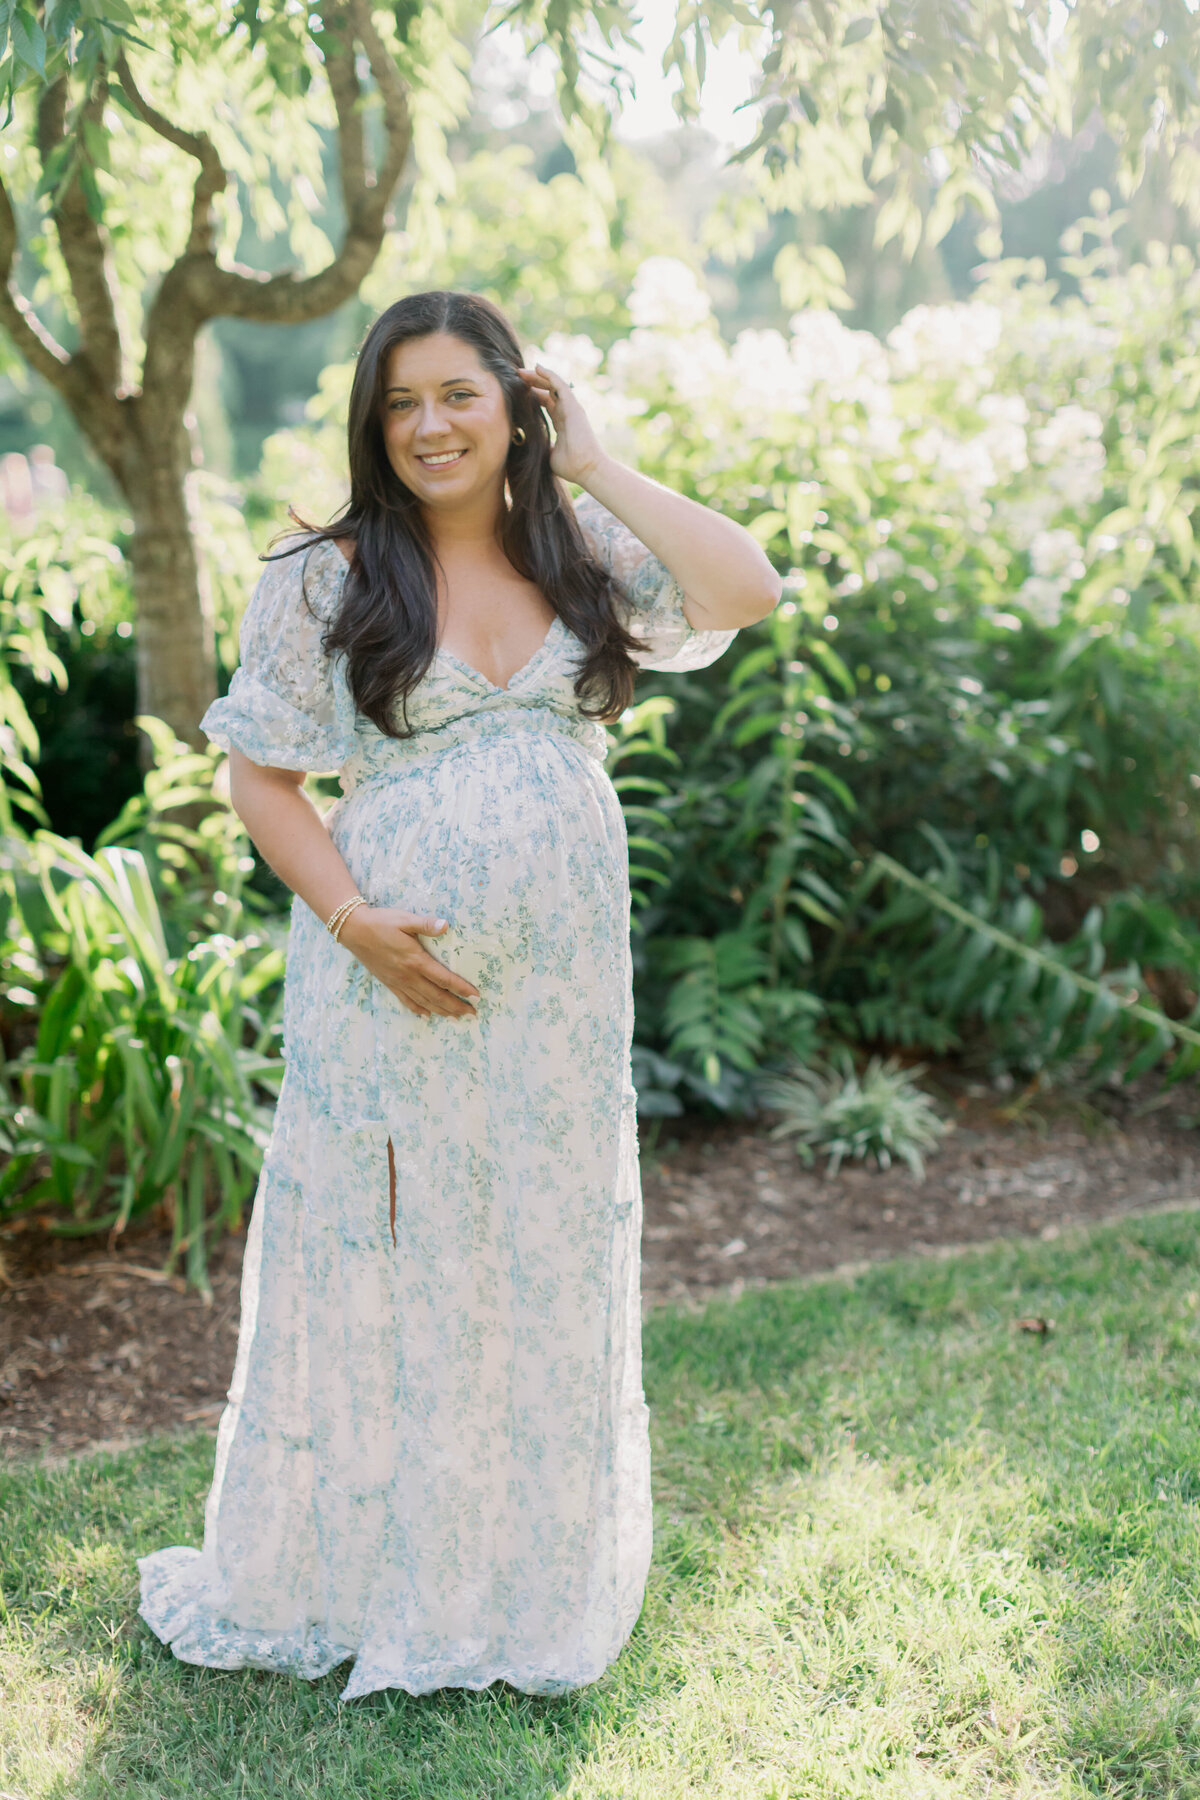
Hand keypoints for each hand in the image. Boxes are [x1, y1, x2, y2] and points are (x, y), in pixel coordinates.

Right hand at [339, 907, 479, 1019]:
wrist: (353, 930)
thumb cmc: (381, 922)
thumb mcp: (404, 919)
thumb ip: (426, 924)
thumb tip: (446, 925)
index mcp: (415, 960)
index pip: (444, 978)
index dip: (461, 989)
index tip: (476, 996)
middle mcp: (408, 975)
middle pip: (437, 996)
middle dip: (456, 1006)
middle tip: (472, 1014)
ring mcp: (397, 981)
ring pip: (423, 1002)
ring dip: (441, 1011)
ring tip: (456, 1018)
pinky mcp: (389, 983)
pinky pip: (406, 1001)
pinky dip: (418, 1010)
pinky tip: (427, 1016)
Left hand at [517, 363, 605, 485]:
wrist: (587, 469)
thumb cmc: (571, 466)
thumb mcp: (550, 454)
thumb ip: (543, 446)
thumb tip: (529, 445)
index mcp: (562, 422)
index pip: (546, 403)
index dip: (532, 395)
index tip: (516, 391)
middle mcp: (567, 412)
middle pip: (548, 391)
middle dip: (532, 383)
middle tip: (515, 376)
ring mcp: (571, 408)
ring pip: (552, 385)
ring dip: (537, 376)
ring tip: (520, 371)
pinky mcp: (573, 406)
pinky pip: (560, 385)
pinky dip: (549, 375)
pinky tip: (536, 368)